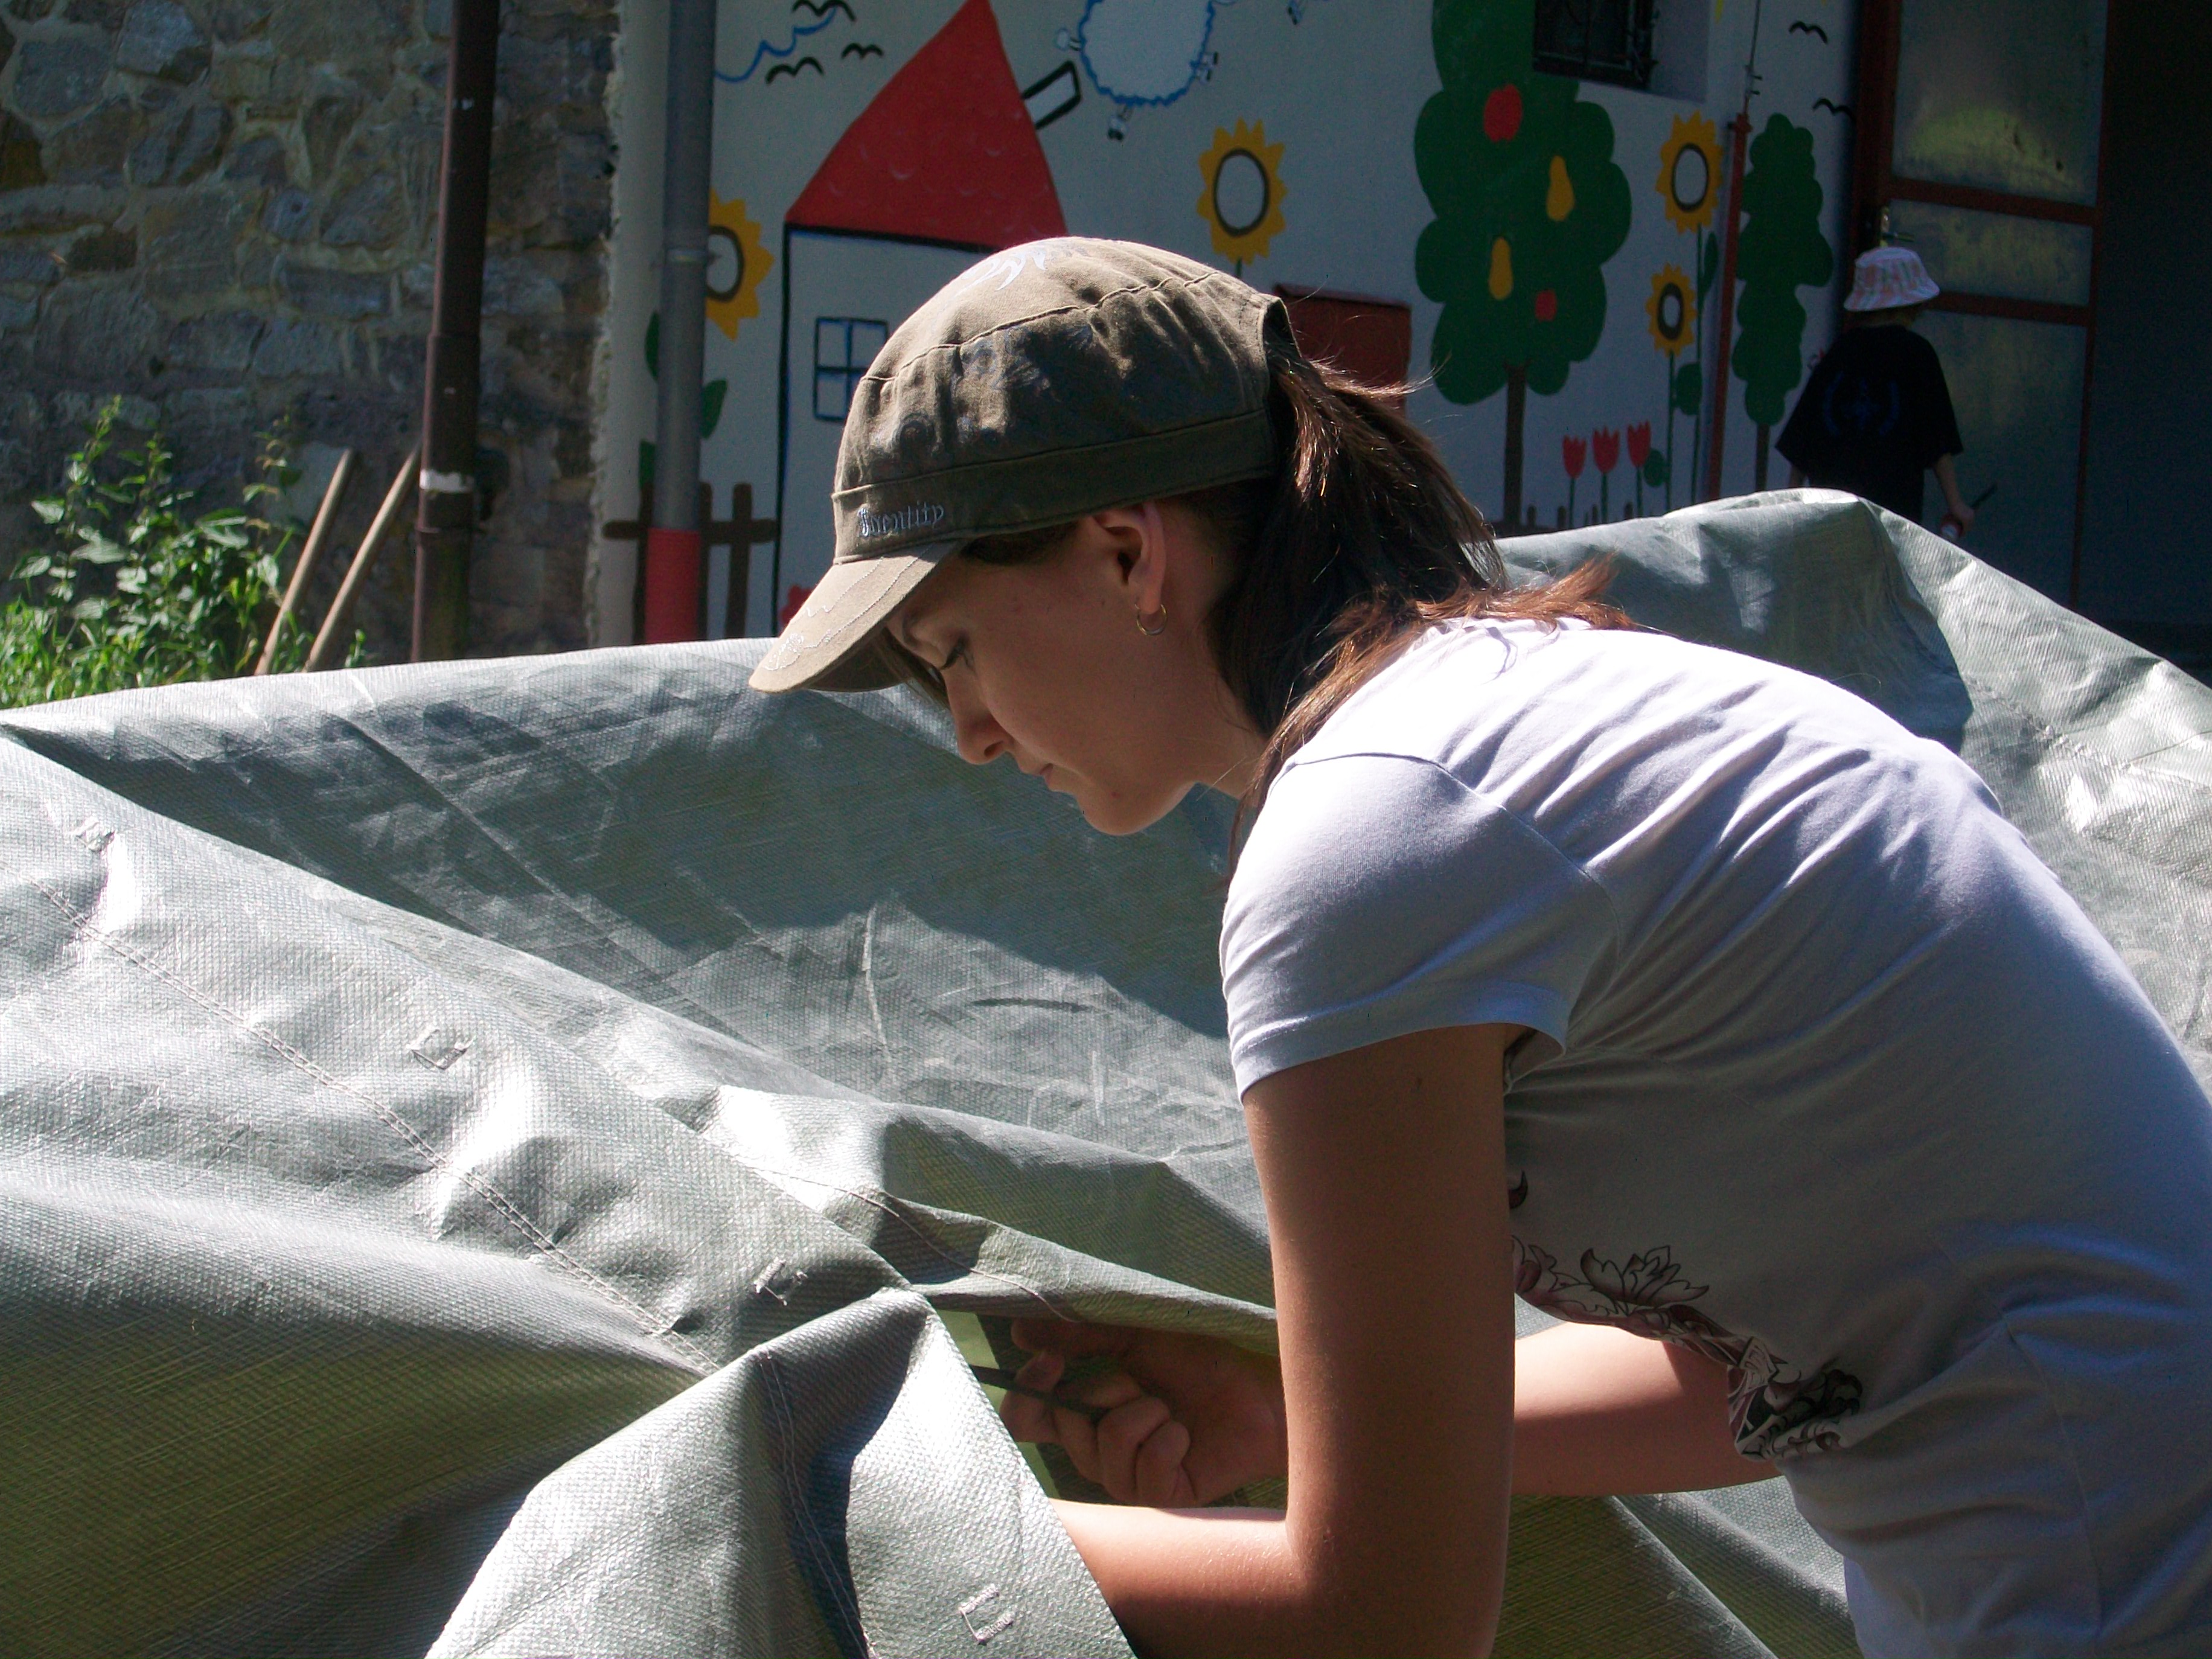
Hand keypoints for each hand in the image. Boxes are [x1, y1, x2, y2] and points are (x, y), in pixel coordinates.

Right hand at [998, 1319, 1287, 1506]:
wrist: (1258, 1390)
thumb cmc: (1200, 1362)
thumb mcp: (1135, 1338)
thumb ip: (1080, 1335)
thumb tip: (1020, 1332)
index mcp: (1087, 1416)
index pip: (1028, 1421)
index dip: (1028, 1394)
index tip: (1051, 1362)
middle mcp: (1098, 1454)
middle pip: (1066, 1428)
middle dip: (1109, 1391)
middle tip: (1145, 1387)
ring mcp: (1128, 1480)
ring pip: (1107, 1444)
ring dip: (1145, 1413)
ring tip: (1172, 1412)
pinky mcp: (1161, 1499)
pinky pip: (1146, 1468)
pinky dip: (1170, 1439)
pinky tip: (1187, 1437)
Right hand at [1939, 505, 1973, 538]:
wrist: (1954, 502)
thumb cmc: (1953, 504)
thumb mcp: (1956, 506)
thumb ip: (1955, 508)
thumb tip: (1952, 511)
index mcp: (1971, 514)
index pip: (1968, 523)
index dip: (1964, 528)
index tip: (1958, 531)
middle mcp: (1972, 516)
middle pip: (1968, 527)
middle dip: (1963, 532)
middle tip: (1956, 534)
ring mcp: (1970, 518)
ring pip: (1967, 528)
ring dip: (1963, 533)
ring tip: (1957, 535)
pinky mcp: (1966, 520)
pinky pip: (1965, 528)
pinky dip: (1963, 533)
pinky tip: (1960, 535)